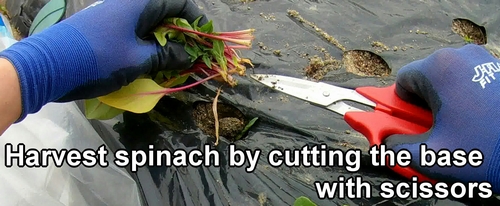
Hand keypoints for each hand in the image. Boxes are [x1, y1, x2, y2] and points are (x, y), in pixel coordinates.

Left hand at [0, 0, 206, 120]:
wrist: (48, 66)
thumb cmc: (98, 59)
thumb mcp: (138, 60)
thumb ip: (167, 56)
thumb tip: (188, 55)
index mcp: (139, 3)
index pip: (179, 3)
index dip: (196, 20)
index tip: (206, 39)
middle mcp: (128, 5)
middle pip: (166, 14)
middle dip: (183, 35)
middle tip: (193, 57)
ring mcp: (115, 16)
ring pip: (151, 26)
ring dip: (166, 43)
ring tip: (176, 64)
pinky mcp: (105, 29)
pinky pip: (136, 33)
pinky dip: (149, 47)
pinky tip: (153, 64)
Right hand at [385, 44, 499, 192]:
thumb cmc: (487, 150)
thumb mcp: (431, 155)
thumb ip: (397, 148)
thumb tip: (386, 144)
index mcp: (440, 68)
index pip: (401, 83)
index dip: (400, 108)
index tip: (406, 125)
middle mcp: (460, 57)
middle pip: (424, 82)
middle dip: (422, 108)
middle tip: (434, 133)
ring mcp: (483, 61)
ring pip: (445, 83)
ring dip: (443, 106)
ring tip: (457, 131)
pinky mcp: (497, 71)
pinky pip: (466, 84)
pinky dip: (463, 102)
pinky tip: (473, 124)